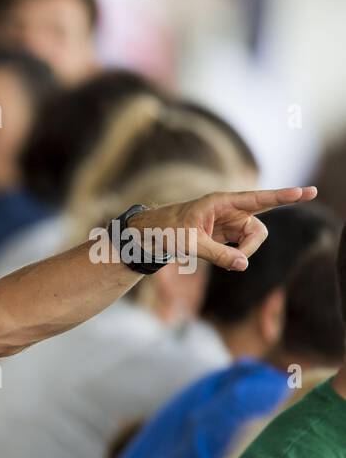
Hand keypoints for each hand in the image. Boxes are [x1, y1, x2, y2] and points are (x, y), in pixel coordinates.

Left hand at [132, 186, 317, 270]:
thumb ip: (218, 255)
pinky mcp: (225, 234)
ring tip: (220, 260)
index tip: (307, 192)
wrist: (150, 234)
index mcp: (221, 202)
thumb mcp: (190, 244)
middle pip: (258, 229)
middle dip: (251, 247)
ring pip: (251, 239)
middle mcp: (230, 210)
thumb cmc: (166, 231)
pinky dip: (236, 256)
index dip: (284, 196)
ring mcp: (229, 222)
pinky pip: (241, 246)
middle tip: (235, 262)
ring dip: (242, 254)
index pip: (259, 199)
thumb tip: (243, 265)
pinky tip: (226, 259)